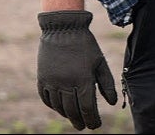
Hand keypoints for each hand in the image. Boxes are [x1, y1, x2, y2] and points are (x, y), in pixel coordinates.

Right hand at [37, 10, 118, 130]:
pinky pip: (46, 98)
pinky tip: (59, 107)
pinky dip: (53, 106)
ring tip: (73, 117)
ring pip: (58, 107)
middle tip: (84, 126)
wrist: (64, 28)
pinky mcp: (42, 78)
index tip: (95, 126)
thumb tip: (112, 103)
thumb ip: (106, 84)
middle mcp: (66, 83)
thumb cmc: (85, 45)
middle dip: (79, 121)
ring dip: (67, 115)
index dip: (92, 120)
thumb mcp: (100, 62)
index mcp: (83, 79)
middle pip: (72, 111)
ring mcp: (52, 81)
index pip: (87, 108)